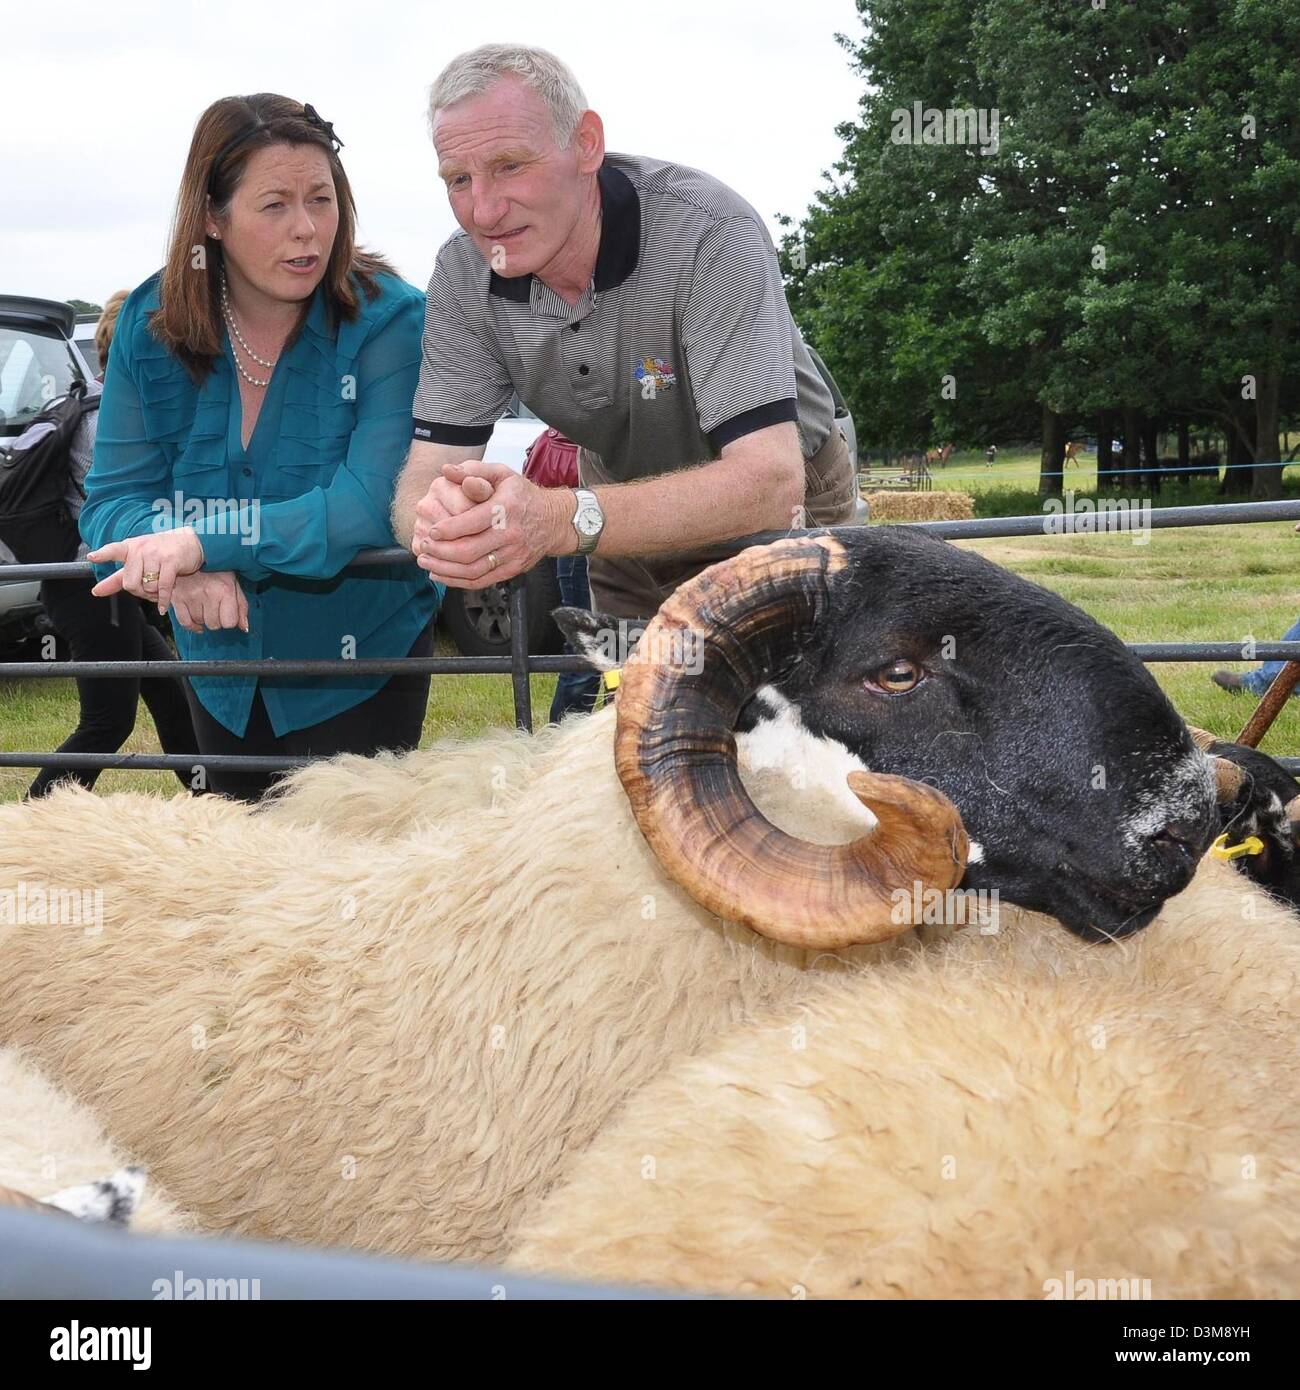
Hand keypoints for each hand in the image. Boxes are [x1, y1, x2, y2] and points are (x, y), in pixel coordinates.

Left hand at [88, 528, 204, 611]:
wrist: (191, 543)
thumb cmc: (163, 553)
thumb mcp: (139, 561)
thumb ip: (117, 578)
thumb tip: (95, 592)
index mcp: (130, 547)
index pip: (113, 550)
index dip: (103, 555)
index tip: (92, 557)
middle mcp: (141, 549)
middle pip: (130, 582)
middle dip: (140, 593)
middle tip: (148, 591)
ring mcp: (156, 554)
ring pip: (147, 587)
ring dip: (154, 595)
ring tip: (160, 591)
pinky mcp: (171, 562)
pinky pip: (162, 588)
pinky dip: (163, 600)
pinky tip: (164, 607)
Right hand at [168, 571, 248, 633]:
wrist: (195, 555)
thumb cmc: (217, 572)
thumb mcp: (234, 585)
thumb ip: (241, 607)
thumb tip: (244, 628)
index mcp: (225, 590)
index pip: (229, 622)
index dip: (228, 620)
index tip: (226, 614)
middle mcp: (208, 593)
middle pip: (214, 624)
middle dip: (216, 620)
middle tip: (214, 608)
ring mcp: (191, 596)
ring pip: (199, 623)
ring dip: (203, 619)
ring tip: (204, 606)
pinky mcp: (177, 597)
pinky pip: (184, 622)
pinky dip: (191, 625)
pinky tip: (196, 621)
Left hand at [416, 461, 569, 588]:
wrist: (553, 521)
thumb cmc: (522, 496)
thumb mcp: (502, 474)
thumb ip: (473, 470)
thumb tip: (446, 470)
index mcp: (506, 508)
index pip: (472, 522)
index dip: (448, 530)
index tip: (431, 531)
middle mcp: (511, 533)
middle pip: (470, 550)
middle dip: (441, 551)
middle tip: (423, 547)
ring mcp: (512, 555)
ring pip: (474, 570)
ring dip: (445, 569)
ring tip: (426, 562)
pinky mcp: (512, 569)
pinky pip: (482, 580)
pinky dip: (458, 581)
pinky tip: (441, 574)